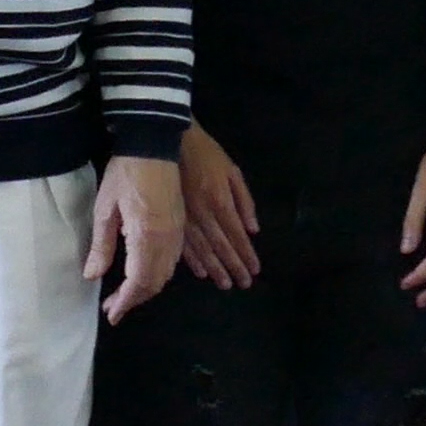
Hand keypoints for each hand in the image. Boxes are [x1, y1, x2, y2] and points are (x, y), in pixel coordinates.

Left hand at [85, 154, 183, 322]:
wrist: (154, 145)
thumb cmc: (124, 174)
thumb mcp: (105, 209)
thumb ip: (102, 246)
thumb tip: (92, 276)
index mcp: (147, 238)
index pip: (138, 282)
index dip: (125, 302)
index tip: (111, 314)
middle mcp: (167, 241)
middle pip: (155, 282)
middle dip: (135, 299)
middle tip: (114, 306)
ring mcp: (177, 233)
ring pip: (166, 273)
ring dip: (147, 288)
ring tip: (126, 294)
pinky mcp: (181, 226)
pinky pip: (173, 260)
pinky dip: (159, 274)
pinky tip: (145, 273)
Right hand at [176, 124, 259, 288]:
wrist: (170, 140)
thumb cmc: (206, 154)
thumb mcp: (233, 171)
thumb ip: (245, 201)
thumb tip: (253, 230)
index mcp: (221, 202)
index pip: (237, 237)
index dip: (247, 256)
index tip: (255, 272)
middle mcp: (204, 215)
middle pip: (221, 247)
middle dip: (234, 267)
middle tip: (243, 285)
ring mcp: (185, 219)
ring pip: (202, 251)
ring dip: (215, 269)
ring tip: (225, 284)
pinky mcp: (170, 218)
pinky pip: (182, 244)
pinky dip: (193, 261)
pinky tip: (201, 273)